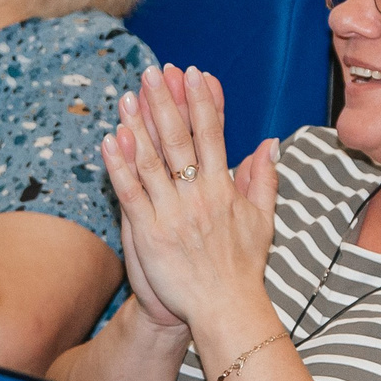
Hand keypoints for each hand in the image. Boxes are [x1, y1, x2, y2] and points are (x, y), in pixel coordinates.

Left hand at [98, 65, 279, 348]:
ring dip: (139, 126)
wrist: (225, 309)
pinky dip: (120, 167)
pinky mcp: (150, 234)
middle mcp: (199, 196)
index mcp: (224, 189)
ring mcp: (173, 214)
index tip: (194, 73)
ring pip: (152, 161)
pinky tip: (110, 141)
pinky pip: (132, 194)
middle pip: (180, 139)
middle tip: (155, 71)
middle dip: (167, 102)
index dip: (202, 102)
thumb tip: (270, 143)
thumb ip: (265, 178)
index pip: (213, 134)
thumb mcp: (263, 220)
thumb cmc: (243, 267)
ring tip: (128, 95)